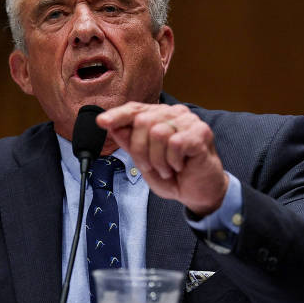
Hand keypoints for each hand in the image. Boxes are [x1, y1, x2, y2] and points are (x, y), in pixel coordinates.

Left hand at [97, 102, 227, 216]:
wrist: (199, 193)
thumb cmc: (174, 175)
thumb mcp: (144, 162)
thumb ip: (130, 143)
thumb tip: (112, 126)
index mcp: (159, 117)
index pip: (134, 109)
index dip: (117, 115)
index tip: (102, 122)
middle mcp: (174, 114)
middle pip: (142, 122)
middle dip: (141, 151)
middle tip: (153, 167)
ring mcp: (189, 121)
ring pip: (158, 133)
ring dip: (158, 160)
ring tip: (168, 168)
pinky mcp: (201, 132)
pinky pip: (175, 143)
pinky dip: (173, 161)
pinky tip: (179, 166)